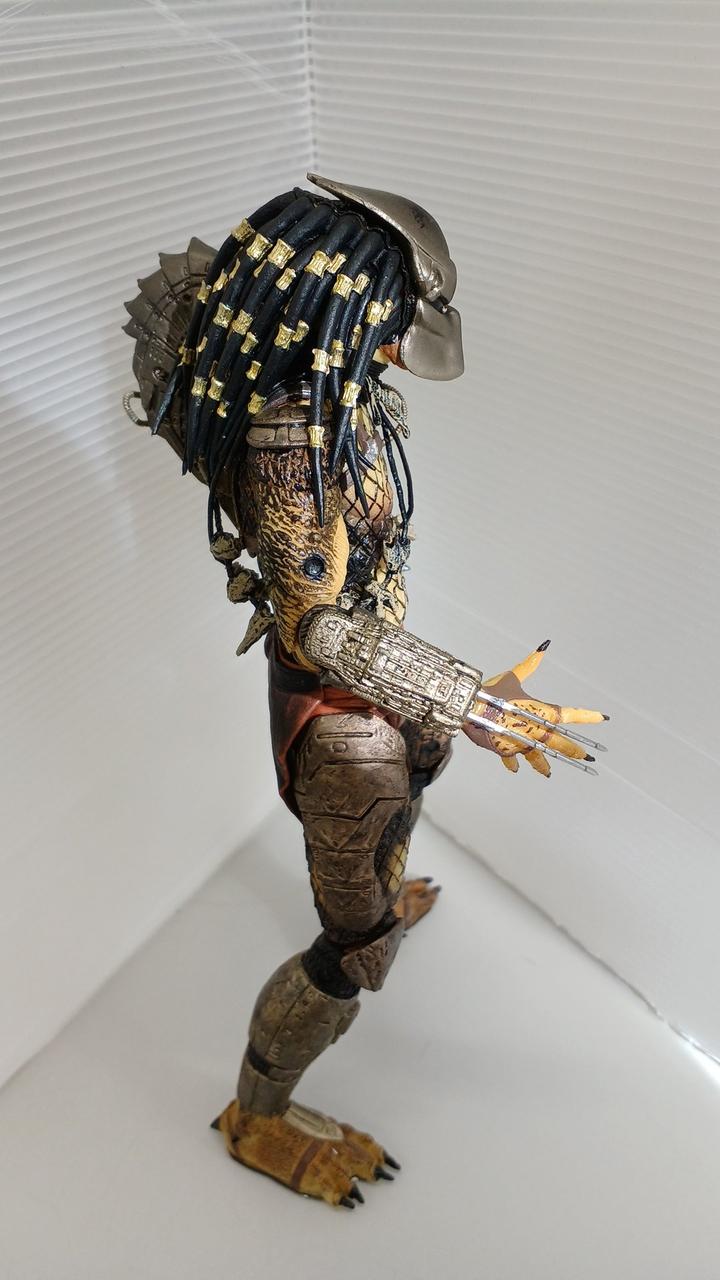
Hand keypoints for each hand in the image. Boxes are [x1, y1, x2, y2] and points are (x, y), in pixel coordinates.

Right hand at [462, 641, 607, 775]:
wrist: (470, 708)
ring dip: (542, 765)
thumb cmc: (492, 691)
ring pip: (536, 756)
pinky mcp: (505, 748)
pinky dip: (512, 761)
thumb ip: (529, 664)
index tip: (602, 718)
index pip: (569, 714)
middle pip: (559, 743)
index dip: (587, 716)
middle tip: (587, 756)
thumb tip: (544, 645)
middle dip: (573, 750)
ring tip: (548, 773)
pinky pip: (510, 757)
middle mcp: (534, 730)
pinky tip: (515, 769)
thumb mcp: (512, 677)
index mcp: (540, 712)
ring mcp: (520, 742)